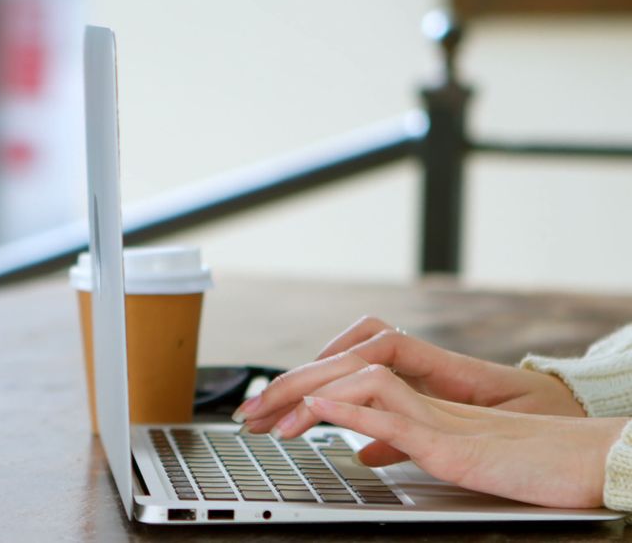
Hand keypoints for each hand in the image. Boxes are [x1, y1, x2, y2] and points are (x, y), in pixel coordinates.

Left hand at [271, 365, 625, 508]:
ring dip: (309, 394)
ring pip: (364, 382)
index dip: (302, 390)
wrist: (593, 464)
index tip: (265, 411)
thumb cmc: (533, 463)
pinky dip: (354, 408)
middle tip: (246, 413)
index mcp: (421, 406)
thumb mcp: (453, 457)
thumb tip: (360, 451)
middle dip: (287, 388)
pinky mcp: (455, 447)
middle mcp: (425, 403)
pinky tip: (319, 407)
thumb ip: (404, 446)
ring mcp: (439, 420)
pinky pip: (398, 416)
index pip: (349, 381)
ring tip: (269, 414)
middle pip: (345, 373)